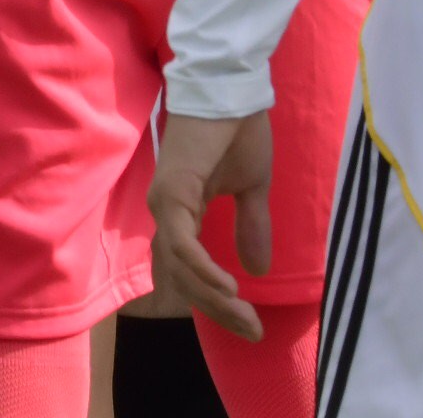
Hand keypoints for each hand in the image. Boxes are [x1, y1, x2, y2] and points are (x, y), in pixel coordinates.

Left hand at [148, 109, 273, 339]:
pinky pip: (181, 242)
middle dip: (219, 310)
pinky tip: (228, 285)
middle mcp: (168, 212)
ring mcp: (166, 202)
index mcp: (184, 213)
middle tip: (252, 332)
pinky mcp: (172, 191)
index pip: (193, 272)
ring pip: (180, 266)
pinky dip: (202, 267)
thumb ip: (251, 227)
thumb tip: (256, 271)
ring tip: (243, 312)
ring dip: (212, 296)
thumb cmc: (239, 131)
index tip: (253, 327)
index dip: (220, 304)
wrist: (234, 91)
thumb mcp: (252, 189)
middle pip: (184, 278)